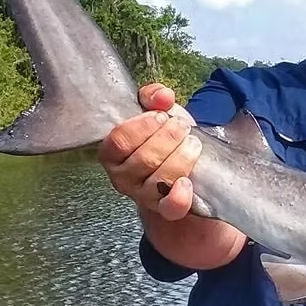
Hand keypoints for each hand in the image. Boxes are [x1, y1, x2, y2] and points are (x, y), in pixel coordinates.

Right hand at [98, 83, 200, 220]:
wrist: (181, 165)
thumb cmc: (163, 137)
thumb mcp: (156, 112)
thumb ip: (154, 97)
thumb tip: (162, 96)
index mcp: (113, 153)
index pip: (119, 141)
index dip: (143, 126)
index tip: (162, 115)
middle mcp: (123, 177)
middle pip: (143, 159)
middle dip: (168, 138)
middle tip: (182, 127)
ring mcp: (144, 196)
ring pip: (160, 179)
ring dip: (181, 157)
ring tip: (193, 143)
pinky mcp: (166, 209)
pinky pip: (170, 208)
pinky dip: (179, 196)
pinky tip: (187, 182)